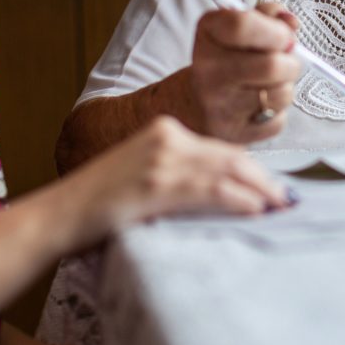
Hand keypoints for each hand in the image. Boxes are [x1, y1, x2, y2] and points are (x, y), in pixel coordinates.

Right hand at [59, 116, 292, 249]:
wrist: (59, 214)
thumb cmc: (100, 202)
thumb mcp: (142, 173)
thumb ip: (177, 173)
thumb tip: (220, 190)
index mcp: (164, 130)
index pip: (220, 148)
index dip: (251, 168)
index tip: (271, 186)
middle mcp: (167, 138)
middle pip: (230, 155)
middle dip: (263, 178)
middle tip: (285, 198)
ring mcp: (161, 160)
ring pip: (226, 170)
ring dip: (259, 190)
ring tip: (278, 206)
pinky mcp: (156, 185)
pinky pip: (209, 190)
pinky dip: (238, 199)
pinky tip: (254, 209)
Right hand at [187, 2, 301, 142]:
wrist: (193, 103)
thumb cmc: (227, 58)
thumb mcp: (239, 26)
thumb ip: (269, 16)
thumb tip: (292, 23)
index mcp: (209, 32)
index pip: (243, 25)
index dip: (275, 30)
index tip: (283, 36)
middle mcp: (208, 69)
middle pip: (271, 65)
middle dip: (291, 63)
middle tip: (285, 62)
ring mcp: (218, 105)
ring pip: (280, 94)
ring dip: (286, 87)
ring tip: (272, 83)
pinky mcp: (233, 134)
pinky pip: (277, 121)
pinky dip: (278, 113)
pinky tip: (261, 106)